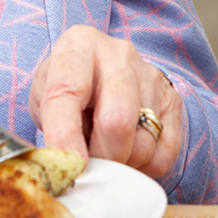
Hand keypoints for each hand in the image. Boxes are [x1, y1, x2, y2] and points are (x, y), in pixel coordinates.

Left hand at [29, 25, 181, 179]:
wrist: (100, 74)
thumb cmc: (68, 89)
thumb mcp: (44, 100)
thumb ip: (53, 130)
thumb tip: (67, 171)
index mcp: (79, 46)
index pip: (66, 93)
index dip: (65, 137)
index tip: (69, 169)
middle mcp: (119, 55)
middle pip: (117, 120)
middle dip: (102, 158)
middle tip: (90, 169)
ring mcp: (150, 75)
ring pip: (142, 144)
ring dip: (122, 164)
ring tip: (106, 152)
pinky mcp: (172, 99)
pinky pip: (165, 153)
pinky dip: (145, 167)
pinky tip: (129, 152)